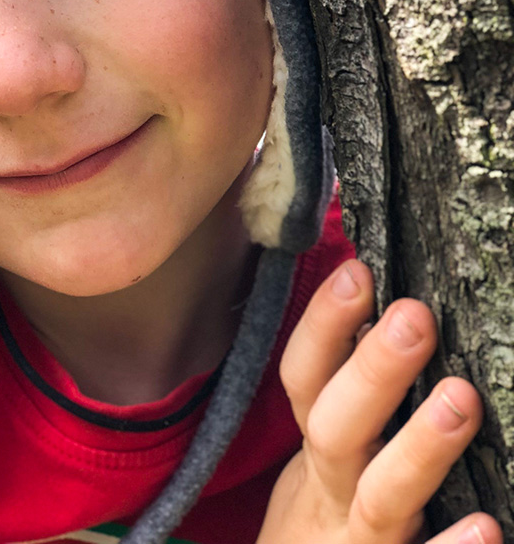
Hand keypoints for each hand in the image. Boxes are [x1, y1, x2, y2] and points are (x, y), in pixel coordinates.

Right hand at [257, 259, 500, 543]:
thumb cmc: (329, 516)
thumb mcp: (325, 455)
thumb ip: (346, 395)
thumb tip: (373, 295)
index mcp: (316, 449)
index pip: (303, 378)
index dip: (323, 327)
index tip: (358, 273)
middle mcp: (331, 491)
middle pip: (336, 430)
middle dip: (372, 372)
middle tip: (415, 317)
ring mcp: (361, 542)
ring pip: (382, 498)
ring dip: (418, 448)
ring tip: (460, 398)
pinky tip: (488, 528)